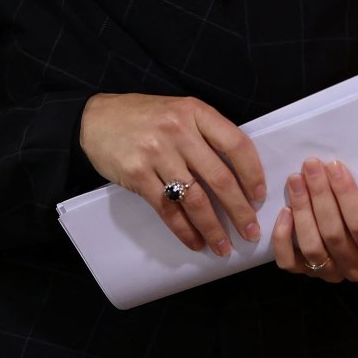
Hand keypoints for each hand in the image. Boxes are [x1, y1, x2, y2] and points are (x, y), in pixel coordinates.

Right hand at [79, 93, 265, 256]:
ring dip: (213, 228)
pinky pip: (167, 209)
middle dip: (239, 210)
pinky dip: (184, 230)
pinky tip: (195, 242)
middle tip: (250, 231)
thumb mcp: (180, 110)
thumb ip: (206, 133)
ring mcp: (157, 153)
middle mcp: (178, 131)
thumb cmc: (145, 116)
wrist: (97, 119)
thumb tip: (239, 172)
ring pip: (195, 199)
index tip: (259, 196)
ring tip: (224, 246)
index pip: (236, 144)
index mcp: (195, 112)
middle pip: (219, 178)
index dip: (252, 173)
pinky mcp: (137, 175)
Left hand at [271, 158, 357, 281]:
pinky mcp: (306, 273)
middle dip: (320, 195)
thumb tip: (338, 162)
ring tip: (296, 180)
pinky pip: (289, 262)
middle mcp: (356, 268)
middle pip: (334, 232)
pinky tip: (284, 212)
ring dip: (302, 209)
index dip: (346, 194)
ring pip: (312, 246)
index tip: (334, 166)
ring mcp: (330, 273)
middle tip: (311, 165)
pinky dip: (283, 238)